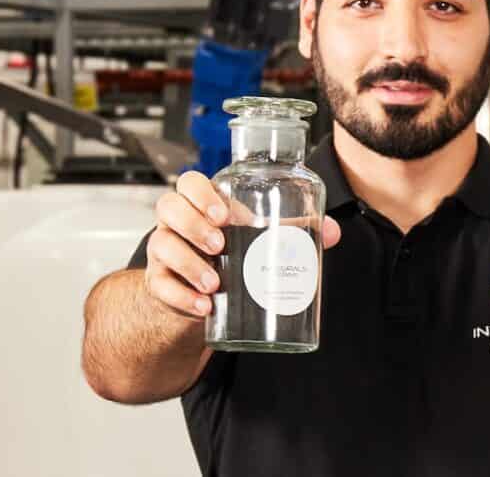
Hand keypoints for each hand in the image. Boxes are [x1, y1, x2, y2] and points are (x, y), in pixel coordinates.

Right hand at [146, 170, 341, 318]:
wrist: (201, 297)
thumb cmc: (231, 255)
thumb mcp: (257, 239)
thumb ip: (291, 231)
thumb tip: (330, 231)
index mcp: (202, 205)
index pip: (189, 183)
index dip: (201, 193)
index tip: (224, 214)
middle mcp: (178, 224)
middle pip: (168, 207)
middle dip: (194, 225)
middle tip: (221, 244)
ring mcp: (164, 253)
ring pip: (161, 246)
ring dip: (189, 264)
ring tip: (215, 283)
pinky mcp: (159, 284)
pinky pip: (160, 286)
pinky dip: (182, 297)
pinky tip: (204, 307)